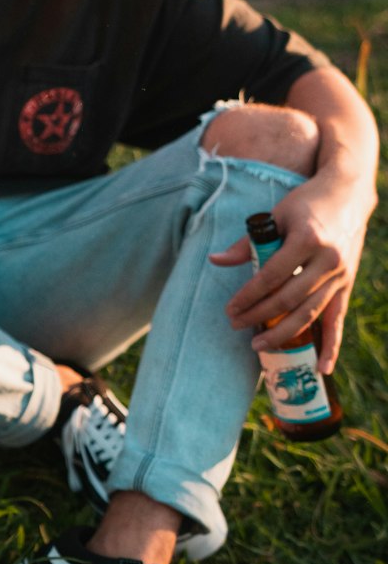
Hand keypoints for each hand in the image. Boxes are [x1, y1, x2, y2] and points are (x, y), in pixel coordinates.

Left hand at [210, 175, 369, 373]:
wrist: (348, 195)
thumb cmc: (306, 203)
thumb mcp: (275, 215)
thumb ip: (247, 242)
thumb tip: (215, 261)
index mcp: (307, 239)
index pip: (271, 276)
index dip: (248, 296)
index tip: (229, 309)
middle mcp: (328, 260)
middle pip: (288, 298)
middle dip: (259, 316)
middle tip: (235, 325)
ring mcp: (341, 275)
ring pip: (309, 312)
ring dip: (283, 333)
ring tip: (258, 346)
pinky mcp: (347, 285)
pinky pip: (337, 320)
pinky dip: (332, 346)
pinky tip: (322, 368)